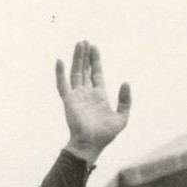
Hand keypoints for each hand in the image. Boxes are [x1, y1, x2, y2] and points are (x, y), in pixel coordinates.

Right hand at [56, 40, 130, 162]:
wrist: (90, 144)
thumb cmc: (105, 135)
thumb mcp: (121, 118)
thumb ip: (125, 101)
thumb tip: (126, 82)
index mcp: (99, 96)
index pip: (96, 74)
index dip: (95, 61)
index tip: (94, 47)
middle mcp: (87, 94)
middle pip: (85, 70)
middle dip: (85, 56)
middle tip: (85, 41)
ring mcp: (77, 96)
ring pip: (75, 73)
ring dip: (76, 59)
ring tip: (78, 44)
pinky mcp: (68, 100)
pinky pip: (62, 84)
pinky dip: (60, 73)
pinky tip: (60, 61)